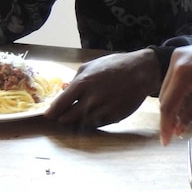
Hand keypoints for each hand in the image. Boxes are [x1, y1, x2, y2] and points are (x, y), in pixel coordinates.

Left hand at [44, 49, 161, 127]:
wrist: (141, 72)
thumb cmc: (114, 66)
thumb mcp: (90, 66)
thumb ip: (75, 80)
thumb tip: (63, 94)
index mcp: (82, 84)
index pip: (58, 107)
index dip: (51, 113)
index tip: (50, 115)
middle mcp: (91, 100)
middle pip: (66, 120)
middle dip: (63, 118)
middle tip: (65, 114)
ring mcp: (103, 110)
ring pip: (81, 126)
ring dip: (78, 122)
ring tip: (80, 114)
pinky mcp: (114, 118)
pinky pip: (96, 126)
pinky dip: (92, 122)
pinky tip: (95, 113)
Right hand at [159, 35, 191, 144]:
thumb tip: (178, 127)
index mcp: (183, 72)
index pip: (168, 105)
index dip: (166, 125)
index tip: (166, 143)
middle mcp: (176, 61)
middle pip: (168, 97)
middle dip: (178, 115)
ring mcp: (178, 56)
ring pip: (173, 89)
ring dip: (185, 105)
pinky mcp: (183, 55)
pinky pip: (179, 79)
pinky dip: (188, 92)